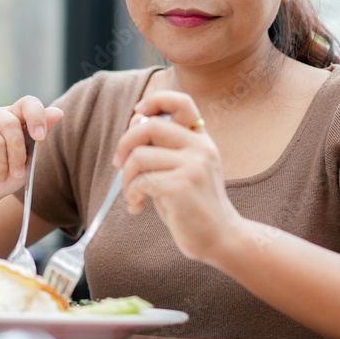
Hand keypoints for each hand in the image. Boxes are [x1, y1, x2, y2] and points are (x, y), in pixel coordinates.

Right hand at [0, 95, 63, 212]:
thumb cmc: (5, 175)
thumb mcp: (29, 159)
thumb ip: (40, 136)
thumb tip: (58, 112)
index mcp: (12, 115)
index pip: (27, 103)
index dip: (35, 117)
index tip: (39, 137)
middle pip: (10, 124)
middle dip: (17, 153)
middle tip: (16, 171)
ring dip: (1, 166)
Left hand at [113, 90, 242, 263]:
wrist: (220, 238)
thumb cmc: (192, 206)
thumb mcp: (179, 170)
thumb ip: (161, 147)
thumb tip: (135, 120)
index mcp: (200, 140)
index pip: (182, 102)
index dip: (155, 100)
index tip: (137, 113)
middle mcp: (200, 148)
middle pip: (149, 126)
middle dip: (124, 144)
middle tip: (119, 164)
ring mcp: (193, 165)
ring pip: (139, 156)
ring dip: (126, 178)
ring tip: (132, 195)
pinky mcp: (182, 185)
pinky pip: (142, 180)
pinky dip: (131, 194)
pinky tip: (137, 207)